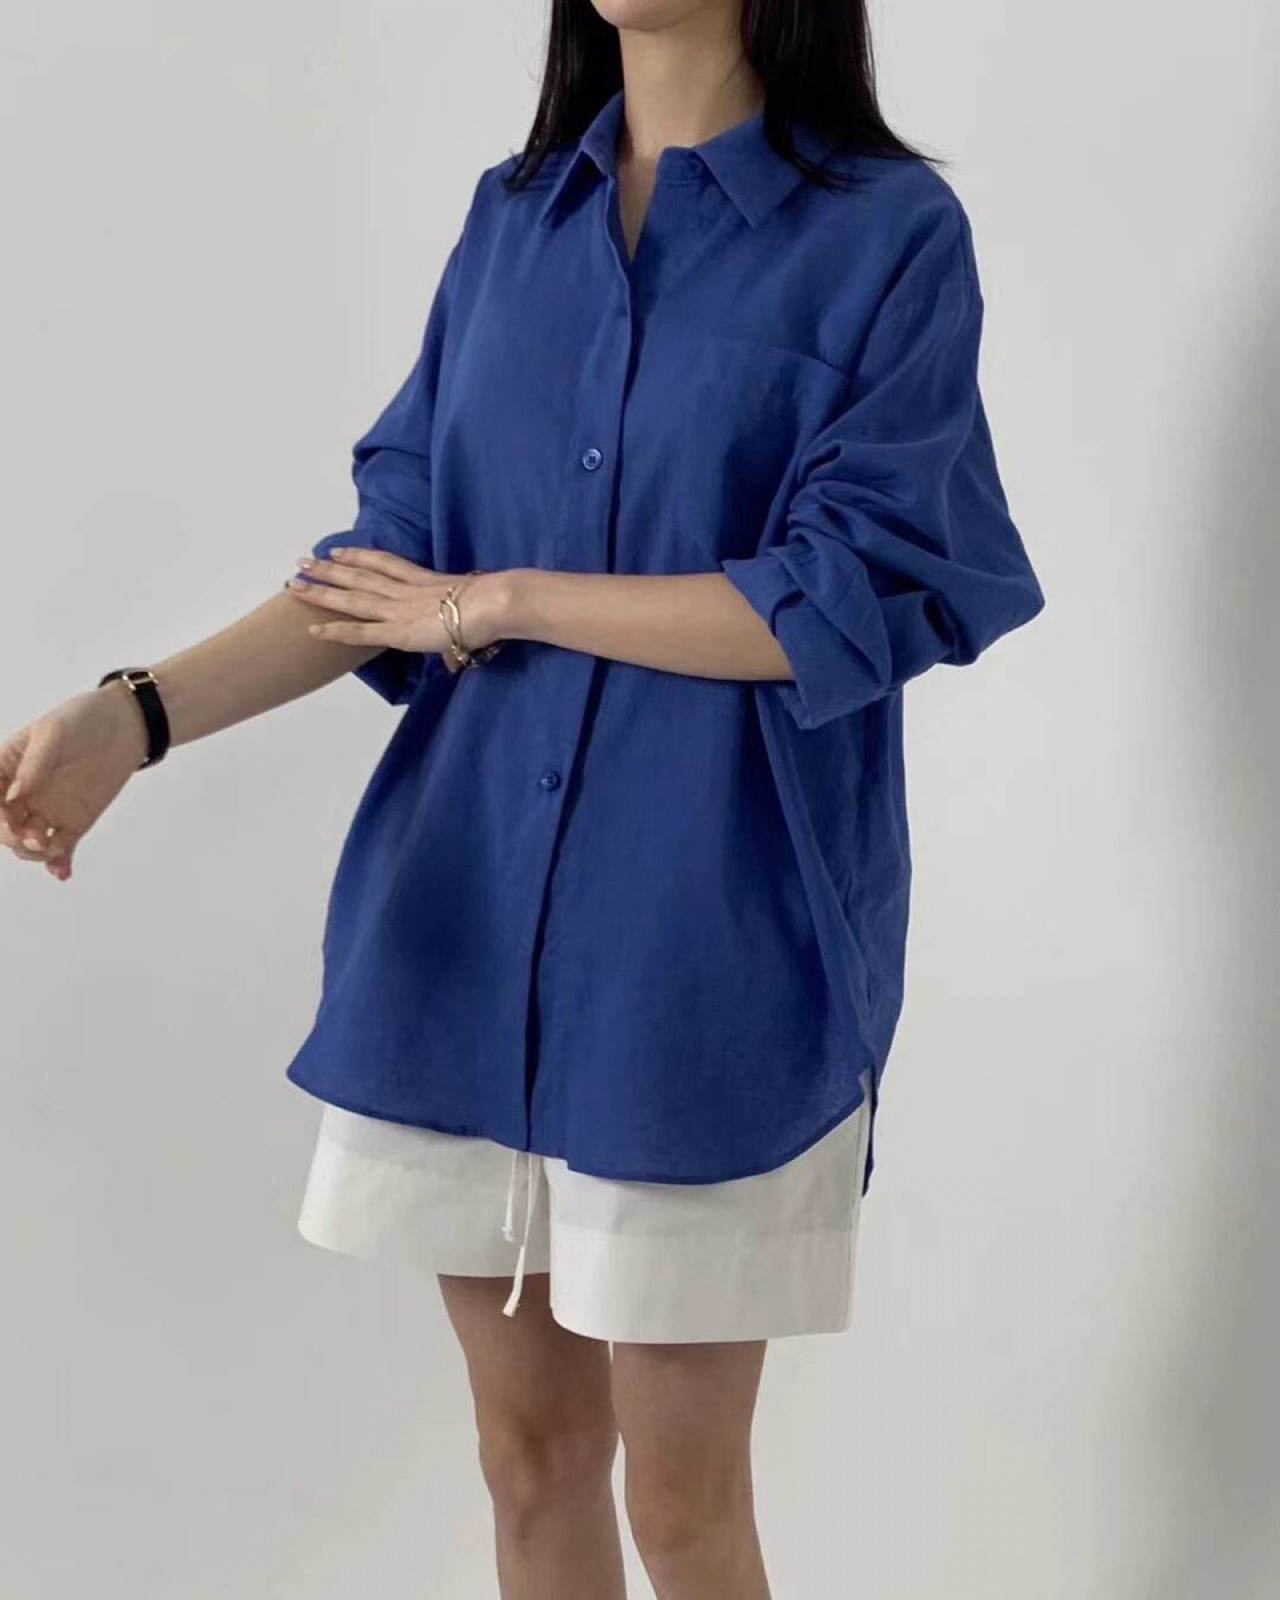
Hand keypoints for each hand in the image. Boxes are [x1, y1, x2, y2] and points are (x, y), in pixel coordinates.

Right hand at [0, 684, 150, 881]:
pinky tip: (63, 871)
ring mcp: (46, 811)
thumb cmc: (83, 719)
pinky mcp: (73, 823)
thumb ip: (34, 765)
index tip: (8, 821)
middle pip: (4, 827)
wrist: (124, 724)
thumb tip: (17, 795)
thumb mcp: (54, 733)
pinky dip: (58, 863)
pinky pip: (61, 849)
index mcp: (6, 769)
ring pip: (27, 844)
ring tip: (51, 846)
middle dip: (12, 837)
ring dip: (34, 851)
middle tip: (32, 837)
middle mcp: (21, 795)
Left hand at [285, 550, 508, 673]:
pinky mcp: (397, 631)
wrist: (493, 604)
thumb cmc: (493, 604)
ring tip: (295, 584)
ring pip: (351, 597)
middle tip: (302, 561)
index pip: (384, 563)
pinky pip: (359, 632)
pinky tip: (313, 629)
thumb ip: (458, 637)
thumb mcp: (473, 611)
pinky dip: (335, 630)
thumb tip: (457, 660)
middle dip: (329, 569)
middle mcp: (404, 590)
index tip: (337, 550)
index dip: (358, 555)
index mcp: (423, 580)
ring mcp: (398, 609)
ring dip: (322, 591)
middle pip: (359, 575)